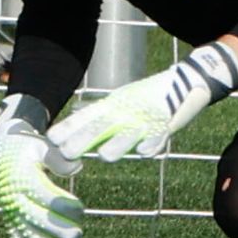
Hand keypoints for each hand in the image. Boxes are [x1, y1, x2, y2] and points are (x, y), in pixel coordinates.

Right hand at [0, 95, 83, 237]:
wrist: (5, 152)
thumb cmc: (30, 150)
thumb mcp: (42, 146)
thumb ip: (58, 157)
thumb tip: (76, 167)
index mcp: (23, 179)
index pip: (47, 199)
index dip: (67, 208)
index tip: (80, 208)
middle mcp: (14, 200)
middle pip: (42, 224)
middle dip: (66, 231)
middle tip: (78, 229)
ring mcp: (12, 215)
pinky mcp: (12, 225)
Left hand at [47, 42, 237, 161]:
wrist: (186, 81)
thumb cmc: (149, 97)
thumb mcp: (122, 102)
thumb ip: (100, 115)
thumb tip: (73, 124)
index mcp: (115, 105)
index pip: (88, 117)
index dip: (70, 127)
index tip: (51, 139)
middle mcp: (127, 111)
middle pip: (103, 126)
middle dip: (85, 139)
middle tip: (66, 152)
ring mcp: (147, 117)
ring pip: (130, 133)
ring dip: (117, 145)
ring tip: (104, 156)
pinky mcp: (168, 122)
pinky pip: (159, 135)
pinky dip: (152, 143)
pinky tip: (143, 152)